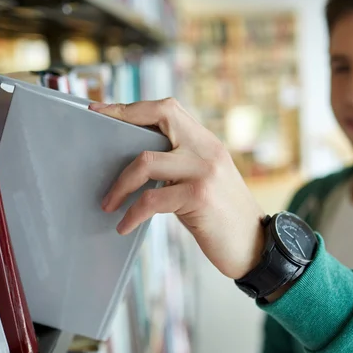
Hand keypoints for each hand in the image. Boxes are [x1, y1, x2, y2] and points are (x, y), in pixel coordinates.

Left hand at [89, 99, 265, 279]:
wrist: (255, 245)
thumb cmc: (223, 216)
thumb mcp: (205, 180)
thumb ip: (179, 164)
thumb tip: (135, 163)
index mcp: (207, 141)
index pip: (168, 108)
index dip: (133, 107)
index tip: (103, 110)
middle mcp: (207, 149)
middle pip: (160, 115)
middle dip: (122, 118)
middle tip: (96, 136)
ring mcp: (204, 170)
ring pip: (146, 161)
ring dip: (120, 185)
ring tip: (109, 204)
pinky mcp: (199, 196)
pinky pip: (151, 200)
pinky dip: (132, 214)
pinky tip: (125, 226)